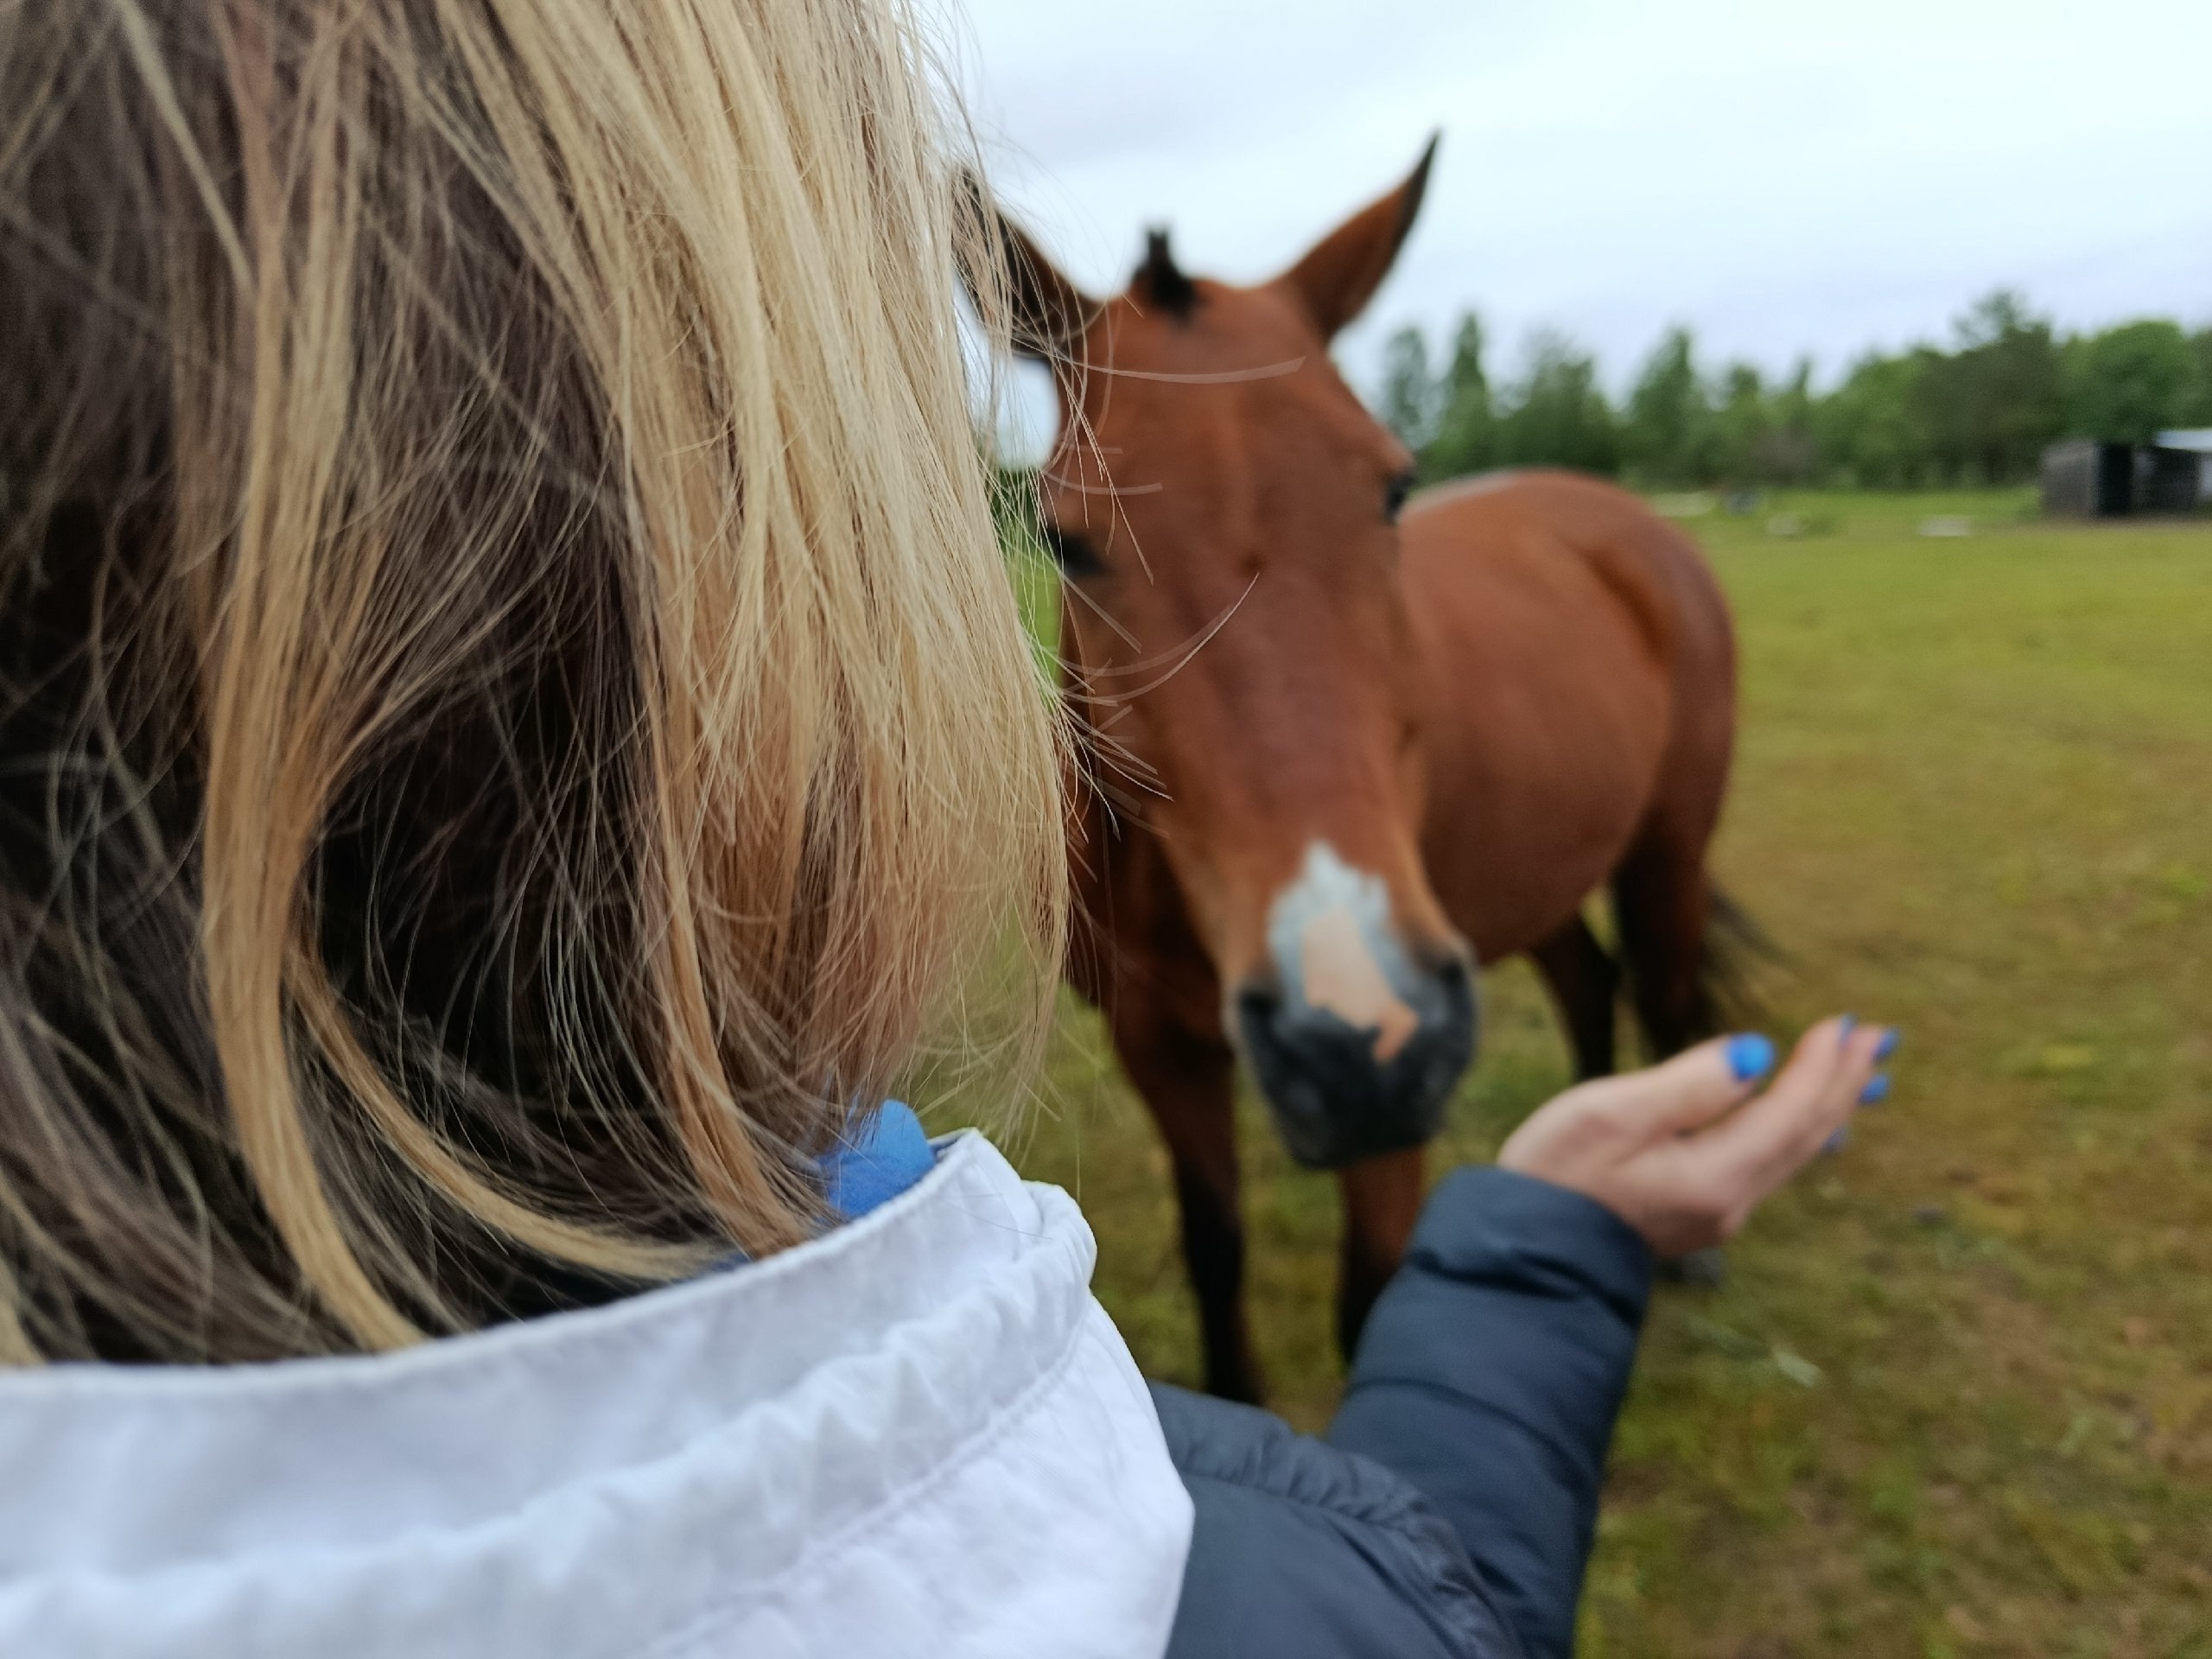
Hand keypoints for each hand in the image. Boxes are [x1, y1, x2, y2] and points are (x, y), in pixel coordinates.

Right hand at [1497, 1018, 1894, 1257]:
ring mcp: (1716, 1213)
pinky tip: (1806, 1129)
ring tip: (1865, 1078)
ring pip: (1793, 1153)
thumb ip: (1688, 1085)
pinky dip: (1798, 1132)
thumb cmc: (1555, 1175)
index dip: (1819, 1065)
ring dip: (1829, 1107)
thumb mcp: (1608, 1114)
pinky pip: (1770, 1166)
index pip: (1787, 1110)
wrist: (1524, 1254)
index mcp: (1715, 1172)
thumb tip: (1756, 1055)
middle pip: (1805, 1134)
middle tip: (1880, 1038)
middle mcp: (1731, 1200)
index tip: (1845, 1021)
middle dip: (1843, 1082)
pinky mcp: (1698, 1216)